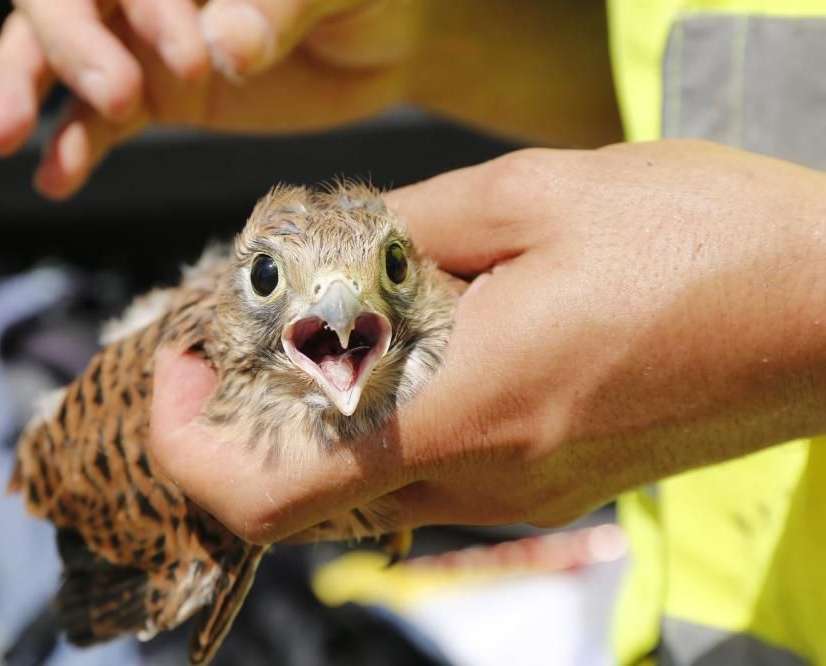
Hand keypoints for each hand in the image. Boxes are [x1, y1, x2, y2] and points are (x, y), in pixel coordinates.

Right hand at [0, 0, 422, 198]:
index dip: (137, 7)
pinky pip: (96, 121)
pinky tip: (54, 177)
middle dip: (68, 46)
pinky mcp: (157, 96)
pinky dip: (71, 147)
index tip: (192, 54)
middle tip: (116, 98)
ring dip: (25, 91)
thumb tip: (224, 47)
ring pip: (60, 56)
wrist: (384, 44)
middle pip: (66, 2)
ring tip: (3, 135)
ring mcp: (144, 41)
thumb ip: (278, 7)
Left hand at [150, 140, 825, 541]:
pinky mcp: (546, 487)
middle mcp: (483, 478)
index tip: (181, 362)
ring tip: (323, 319)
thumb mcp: (536, 194)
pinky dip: (381, 418)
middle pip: (300, 492)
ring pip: (360, 482)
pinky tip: (407, 342)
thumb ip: (406, 232)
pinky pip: (425, 470)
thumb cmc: (705, 241)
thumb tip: (328, 254)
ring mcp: (517, 497)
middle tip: (242, 326)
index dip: (188, 440)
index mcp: (467, 409)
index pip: (268, 493)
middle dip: (245, 414)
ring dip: (315, 414)